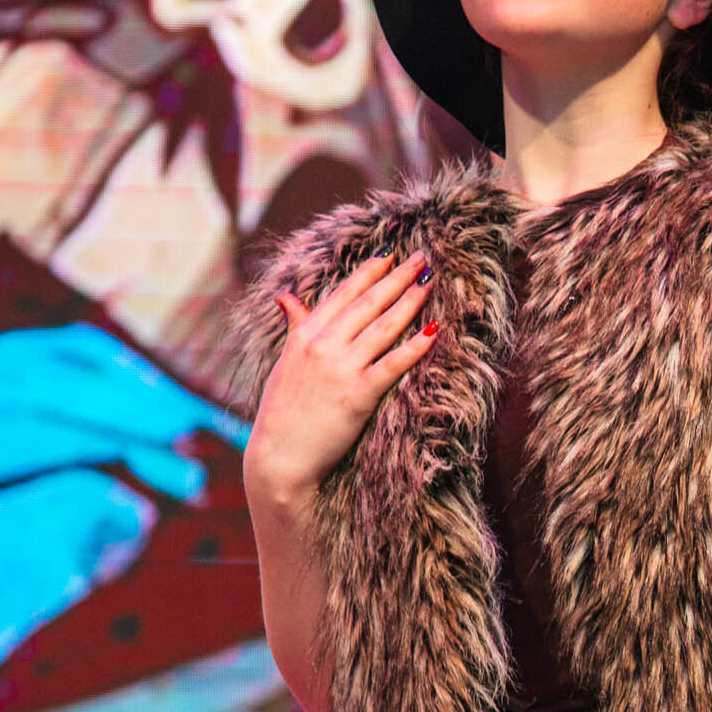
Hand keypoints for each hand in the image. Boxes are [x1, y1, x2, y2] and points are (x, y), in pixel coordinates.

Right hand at [245, 251, 434, 503]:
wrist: (279, 456)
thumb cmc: (282, 411)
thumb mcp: (285, 362)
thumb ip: (295, 327)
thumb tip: (286, 297)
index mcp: (305, 335)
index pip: (343, 295)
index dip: (369, 273)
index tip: (390, 255)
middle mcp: (322, 346)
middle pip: (368, 304)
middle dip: (397, 278)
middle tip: (422, 258)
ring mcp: (341, 369)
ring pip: (383, 327)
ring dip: (410, 302)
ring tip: (429, 283)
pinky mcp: (358, 396)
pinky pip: (392, 365)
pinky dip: (414, 347)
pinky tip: (433, 331)